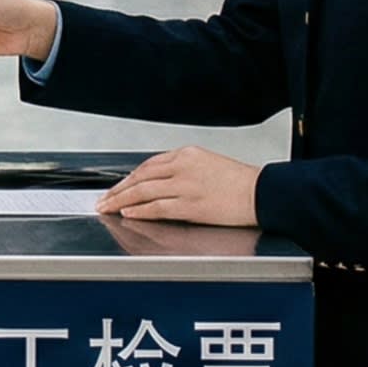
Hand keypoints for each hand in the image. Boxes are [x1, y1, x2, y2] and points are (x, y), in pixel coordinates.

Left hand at [95, 146, 260, 226]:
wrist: (264, 193)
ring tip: (108, 207)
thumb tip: (161, 182)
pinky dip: (140, 210)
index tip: (117, 186)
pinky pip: (158, 207)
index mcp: (187, 154)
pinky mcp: (191, 205)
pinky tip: (128, 212)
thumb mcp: (209, 164)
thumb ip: (184, 170)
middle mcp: (183, 167)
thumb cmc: (241, 183)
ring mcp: (186, 186)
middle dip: (118, 189)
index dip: (129, 177)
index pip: (148, 164)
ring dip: (121, 200)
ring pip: (144, 191)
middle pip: (140, 177)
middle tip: (103, 198)